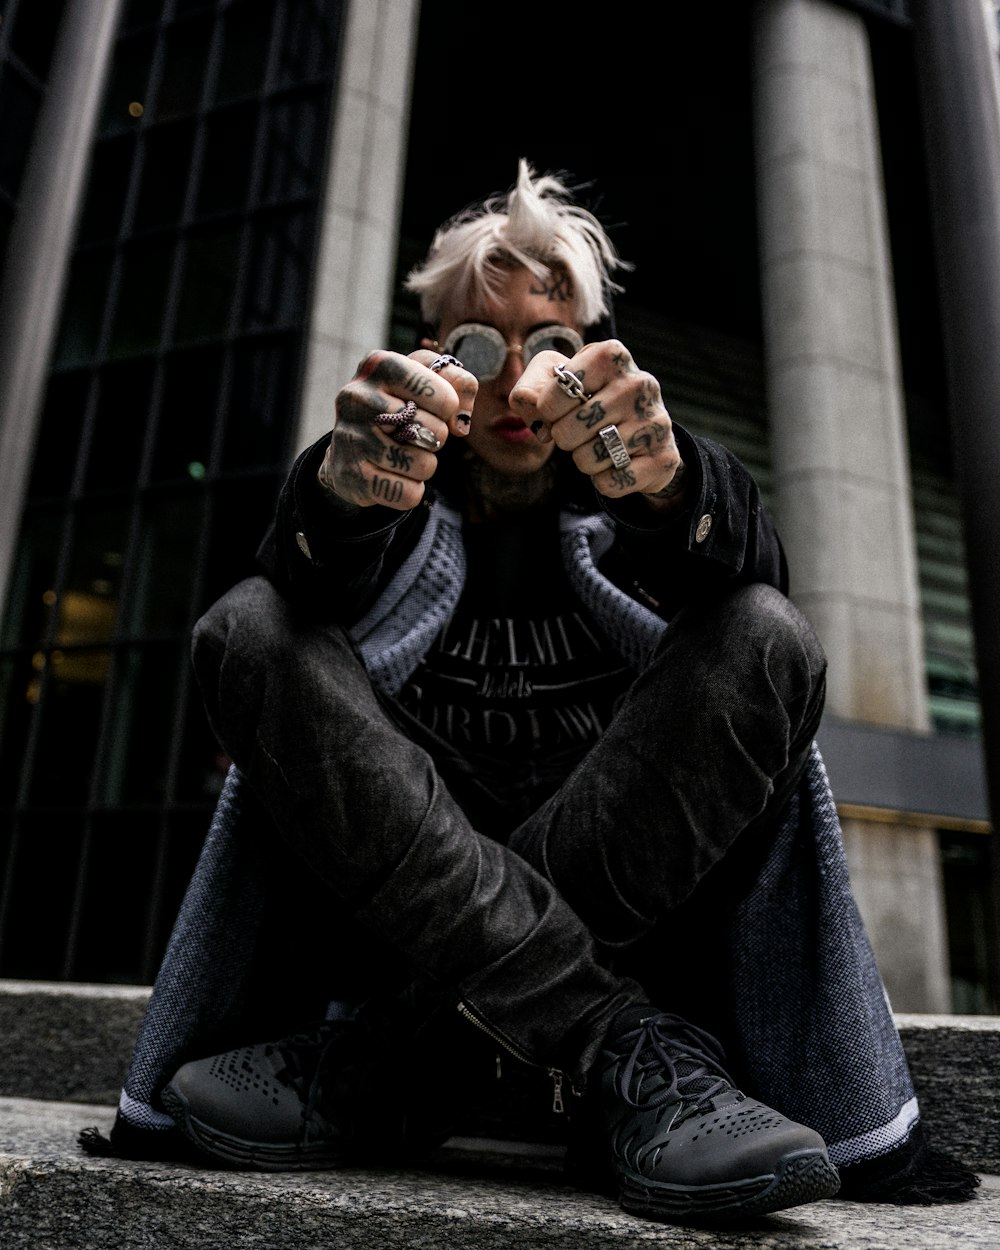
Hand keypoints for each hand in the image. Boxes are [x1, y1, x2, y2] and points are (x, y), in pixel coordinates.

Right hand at [319, 350, 476, 509]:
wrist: (350, 444)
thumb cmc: (399, 404)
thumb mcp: (428, 379)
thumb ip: (458, 383)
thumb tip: (461, 421)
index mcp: (380, 365)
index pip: (445, 397)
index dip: (449, 408)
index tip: (435, 407)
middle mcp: (358, 397)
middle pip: (435, 432)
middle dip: (437, 438)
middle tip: (417, 434)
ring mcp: (351, 437)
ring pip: (424, 465)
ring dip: (425, 465)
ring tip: (405, 454)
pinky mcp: (351, 475)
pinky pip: (408, 494)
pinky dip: (411, 490)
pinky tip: (395, 476)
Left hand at [508, 340, 685, 510]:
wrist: (643, 431)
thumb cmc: (590, 400)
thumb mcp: (556, 383)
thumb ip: (529, 390)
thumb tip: (532, 410)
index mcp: (611, 356)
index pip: (558, 389)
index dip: (548, 408)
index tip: (560, 408)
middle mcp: (639, 383)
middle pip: (568, 430)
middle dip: (564, 438)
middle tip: (581, 431)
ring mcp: (655, 421)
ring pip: (588, 459)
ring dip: (583, 460)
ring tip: (599, 446)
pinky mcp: (663, 457)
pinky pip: (610, 483)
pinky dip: (603, 481)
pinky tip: (616, 464)